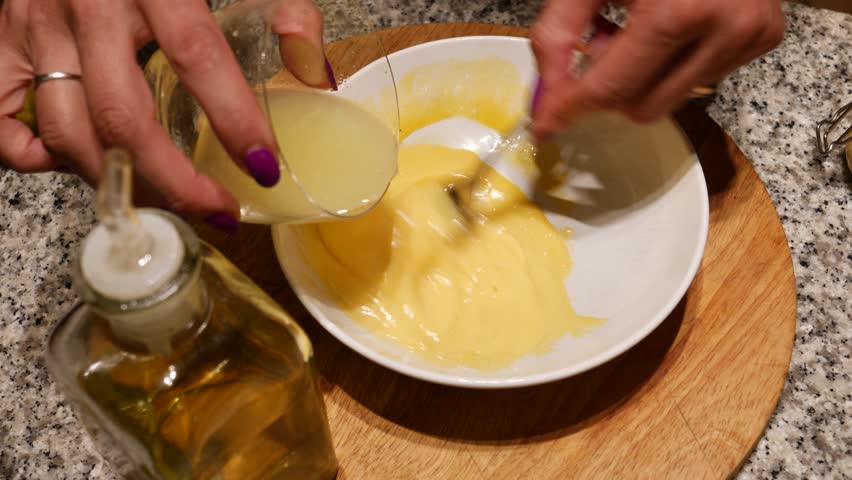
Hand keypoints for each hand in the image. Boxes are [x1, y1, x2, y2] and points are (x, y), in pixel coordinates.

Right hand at [0, 0, 332, 227]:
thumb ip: (283, 10)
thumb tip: (319, 73)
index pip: (196, 58)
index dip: (232, 119)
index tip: (263, 167)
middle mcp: (86, 6)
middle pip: (123, 117)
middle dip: (174, 181)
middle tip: (215, 210)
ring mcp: (34, 27)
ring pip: (67, 131)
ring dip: (120, 180)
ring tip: (164, 196)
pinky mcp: (2, 42)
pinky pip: (4, 122)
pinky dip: (36, 158)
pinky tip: (81, 164)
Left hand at [529, 0, 785, 139]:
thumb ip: (559, 30)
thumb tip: (547, 88)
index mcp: (678, 11)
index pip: (613, 88)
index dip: (571, 108)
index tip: (545, 124)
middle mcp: (724, 29)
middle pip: (642, 106)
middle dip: (610, 88)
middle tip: (598, 45)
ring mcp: (750, 36)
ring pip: (671, 99)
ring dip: (642, 77)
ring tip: (638, 27)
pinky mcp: (764, 38)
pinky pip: (700, 80)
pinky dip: (674, 64)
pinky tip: (670, 26)